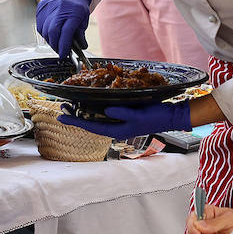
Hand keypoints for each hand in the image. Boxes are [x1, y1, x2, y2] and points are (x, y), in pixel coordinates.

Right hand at [35, 0, 91, 55]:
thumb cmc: (78, 7)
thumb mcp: (84, 21)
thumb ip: (80, 35)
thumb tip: (79, 49)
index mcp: (73, 12)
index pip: (66, 32)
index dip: (64, 46)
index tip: (63, 54)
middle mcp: (60, 8)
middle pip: (52, 31)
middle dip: (55, 45)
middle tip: (59, 50)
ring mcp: (49, 6)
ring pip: (44, 30)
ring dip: (49, 40)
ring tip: (55, 42)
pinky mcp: (41, 7)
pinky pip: (39, 25)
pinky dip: (44, 32)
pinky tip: (50, 33)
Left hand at [58, 99, 189, 139]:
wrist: (171, 116)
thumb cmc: (156, 116)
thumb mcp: (138, 114)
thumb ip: (121, 112)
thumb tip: (106, 110)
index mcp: (117, 130)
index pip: (91, 126)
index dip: (75, 121)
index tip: (61, 117)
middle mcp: (116, 128)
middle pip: (91, 122)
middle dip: (76, 116)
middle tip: (62, 109)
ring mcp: (120, 123)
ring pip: (97, 118)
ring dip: (83, 112)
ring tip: (71, 106)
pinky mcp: (124, 116)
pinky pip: (105, 114)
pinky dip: (95, 108)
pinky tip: (90, 103)